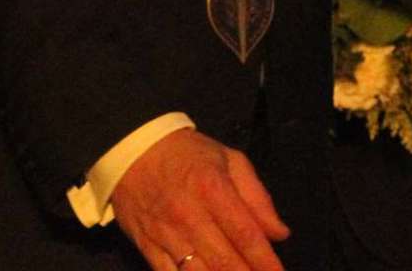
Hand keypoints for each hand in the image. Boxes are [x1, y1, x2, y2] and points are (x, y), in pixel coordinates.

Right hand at [109, 129, 287, 270]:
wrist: (132, 150)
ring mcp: (165, 234)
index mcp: (214, 189)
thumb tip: (279, 233)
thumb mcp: (231, 160)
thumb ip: (257, 198)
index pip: (245, 234)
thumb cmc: (189, 155)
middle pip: (223, 260)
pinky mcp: (146, 246)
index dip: (265, 261)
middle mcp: (189, 216)